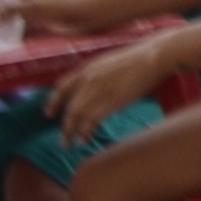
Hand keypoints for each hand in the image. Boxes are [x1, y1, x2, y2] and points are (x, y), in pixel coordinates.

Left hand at [52, 44, 169, 136]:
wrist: (152, 58)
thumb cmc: (138, 59)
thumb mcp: (110, 63)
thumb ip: (99, 75)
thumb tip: (96, 89)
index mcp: (87, 68)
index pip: (61, 87)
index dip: (53, 101)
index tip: (49, 113)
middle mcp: (87, 79)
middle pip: (68, 107)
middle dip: (64, 125)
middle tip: (63, 138)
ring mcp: (97, 90)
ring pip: (76, 115)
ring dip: (71, 131)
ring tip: (70, 143)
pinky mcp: (110, 101)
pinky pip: (91, 119)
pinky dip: (85, 131)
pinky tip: (85, 138)